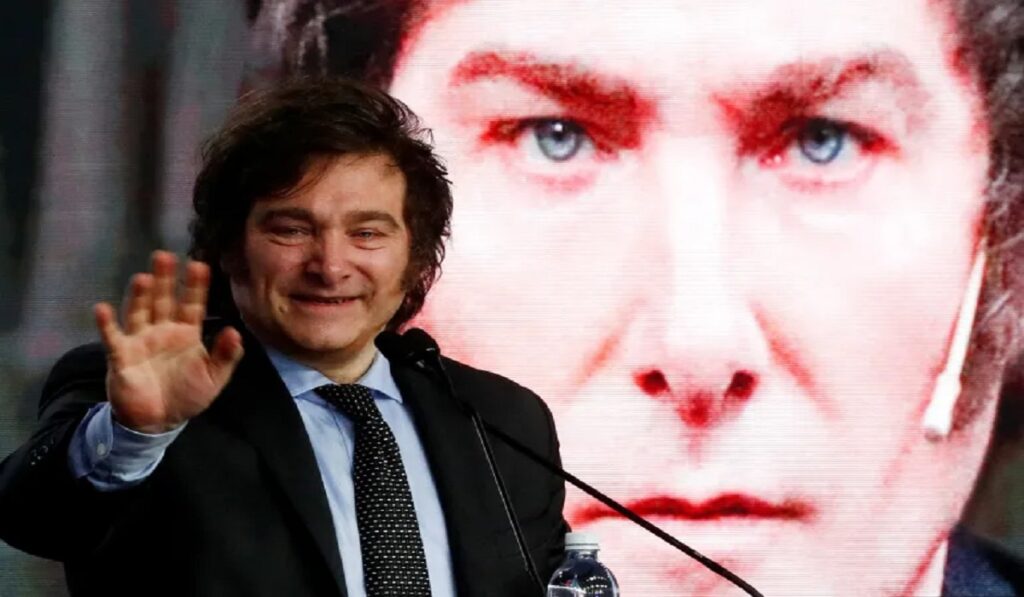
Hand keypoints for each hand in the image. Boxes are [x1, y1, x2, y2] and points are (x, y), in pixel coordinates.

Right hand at [94, 251, 243, 433]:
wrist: (159, 422)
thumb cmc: (187, 395)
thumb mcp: (214, 377)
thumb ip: (225, 355)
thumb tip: (235, 331)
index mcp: (187, 332)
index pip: (192, 304)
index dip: (195, 286)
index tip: (199, 265)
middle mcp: (162, 330)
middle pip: (163, 300)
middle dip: (165, 279)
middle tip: (164, 256)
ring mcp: (140, 340)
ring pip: (139, 312)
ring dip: (139, 296)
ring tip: (143, 278)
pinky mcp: (122, 356)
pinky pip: (113, 338)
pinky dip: (106, 324)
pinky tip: (102, 309)